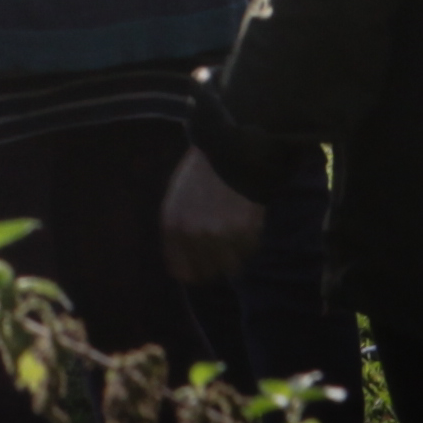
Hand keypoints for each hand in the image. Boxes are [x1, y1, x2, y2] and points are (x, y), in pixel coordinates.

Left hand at [160, 147, 268, 286]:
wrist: (227, 150)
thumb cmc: (198, 175)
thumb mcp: (174, 201)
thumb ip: (176, 235)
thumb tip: (182, 270)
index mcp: (173, 227)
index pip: (182, 272)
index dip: (193, 271)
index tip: (201, 265)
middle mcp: (194, 235)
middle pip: (207, 273)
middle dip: (214, 263)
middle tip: (221, 247)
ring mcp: (220, 235)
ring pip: (231, 266)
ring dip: (234, 254)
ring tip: (234, 233)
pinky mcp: (245, 231)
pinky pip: (250, 251)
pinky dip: (250, 241)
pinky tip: (246, 222)